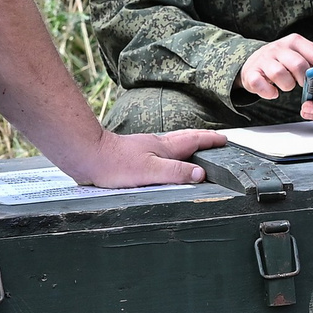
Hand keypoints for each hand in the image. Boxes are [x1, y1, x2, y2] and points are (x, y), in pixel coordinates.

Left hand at [66, 127, 225, 188]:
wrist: (88, 156)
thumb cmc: (116, 164)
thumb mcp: (151, 171)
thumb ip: (176, 172)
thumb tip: (201, 174)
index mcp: (164, 147)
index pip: (194, 140)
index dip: (210, 140)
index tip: (225, 140)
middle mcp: (156, 144)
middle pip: (185, 139)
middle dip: (202, 139)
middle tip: (216, 141)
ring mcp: (145, 148)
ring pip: (172, 144)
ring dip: (187, 145)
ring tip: (196, 149)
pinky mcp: (134, 155)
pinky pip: (161, 152)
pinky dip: (171, 153)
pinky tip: (165, 160)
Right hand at [237, 32, 312, 103]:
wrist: (252, 62)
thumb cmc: (281, 61)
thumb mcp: (297, 55)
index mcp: (294, 42)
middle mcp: (278, 48)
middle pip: (298, 64)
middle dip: (304, 79)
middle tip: (303, 83)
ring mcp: (263, 60)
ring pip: (279, 74)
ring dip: (287, 85)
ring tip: (287, 86)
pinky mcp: (251, 73)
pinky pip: (260, 84)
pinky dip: (269, 92)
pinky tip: (273, 92)